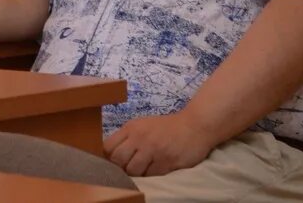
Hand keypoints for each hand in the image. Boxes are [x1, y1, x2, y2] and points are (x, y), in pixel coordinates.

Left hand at [103, 111, 218, 176]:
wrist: (194, 126)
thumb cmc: (166, 127)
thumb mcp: (143, 125)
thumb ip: (128, 137)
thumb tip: (111, 155)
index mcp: (131, 128)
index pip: (108, 146)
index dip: (109, 157)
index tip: (113, 162)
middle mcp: (140, 138)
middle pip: (118, 160)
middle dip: (120, 168)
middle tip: (128, 169)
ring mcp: (153, 150)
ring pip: (133, 171)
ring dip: (136, 174)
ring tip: (144, 169)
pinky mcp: (166, 162)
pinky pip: (151, 176)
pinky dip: (151, 176)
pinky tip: (156, 169)